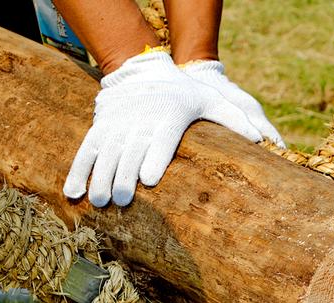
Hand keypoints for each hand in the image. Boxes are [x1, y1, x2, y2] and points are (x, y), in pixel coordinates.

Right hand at [64, 50, 273, 206]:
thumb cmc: (187, 93)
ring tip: (99, 202)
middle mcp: (141, 121)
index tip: (148, 178)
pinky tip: (72, 193)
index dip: (154, 157)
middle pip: (130, 150)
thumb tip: (261, 140)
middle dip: (123, 175)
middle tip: (120, 201)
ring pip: (105, 153)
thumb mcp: (213, 99)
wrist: (147, 69)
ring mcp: (117, 125)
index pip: (162, 138)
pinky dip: (77, 171)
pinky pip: (86, 150)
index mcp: (169, 117)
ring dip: (100, 178)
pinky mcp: (101, 129)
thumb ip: (235, 118)